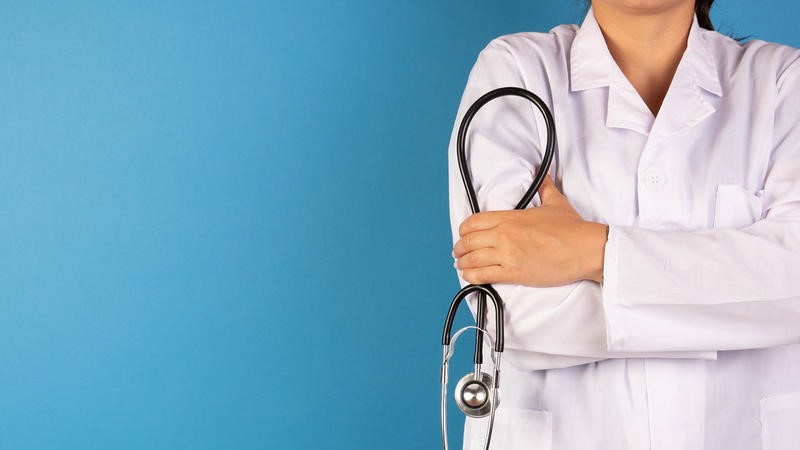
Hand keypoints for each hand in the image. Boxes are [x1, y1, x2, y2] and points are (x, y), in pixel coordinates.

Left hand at [453, 175, 607, 286]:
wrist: (586, 249)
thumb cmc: (572, 228)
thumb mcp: (556, 202)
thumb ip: (544, 187)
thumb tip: (543, 172)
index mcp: (510, 217)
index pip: (473, 222)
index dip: (464, 230)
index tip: (464, 234)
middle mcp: (505, 234)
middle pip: (468, 241)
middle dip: (460, 248)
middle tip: (458, 252)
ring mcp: (508, 254)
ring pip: (472, 259)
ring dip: (462, 262)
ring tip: (461, 265)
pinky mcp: (514, 273)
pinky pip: (484, 275)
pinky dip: (472, 276)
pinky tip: (469, 276)